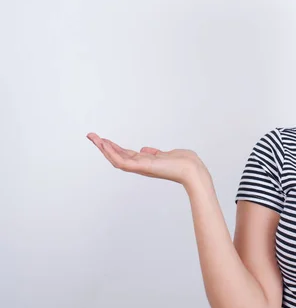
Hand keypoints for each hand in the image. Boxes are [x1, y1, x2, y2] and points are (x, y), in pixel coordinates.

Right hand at [86, 133, 210, 188]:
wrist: (193, 170)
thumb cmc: (185, 163)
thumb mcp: (167, 154)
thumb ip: (154, 153)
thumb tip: (144, 150)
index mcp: (146, 162)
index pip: (126, 155)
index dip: (113, 148)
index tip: (103, 140)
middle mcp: (141, 166)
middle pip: (117, 156)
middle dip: (103, 146)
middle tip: (91, 136)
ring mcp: (141, 167)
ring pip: (116, 159)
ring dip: (103, 148)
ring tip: (93, 138)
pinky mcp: (142, 167)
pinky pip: (122, 162)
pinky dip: (112, 153)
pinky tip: (104, 145)